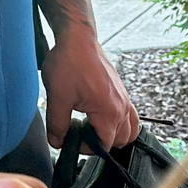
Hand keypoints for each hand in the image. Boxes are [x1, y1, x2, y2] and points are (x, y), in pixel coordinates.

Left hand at [42, 30, 140, 148]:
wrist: (78, 38)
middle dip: (102, 143)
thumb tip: (57, 142)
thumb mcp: (57, 98)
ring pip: (130, 129)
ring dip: (115, 134)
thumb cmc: (69, 63)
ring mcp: (124, 97)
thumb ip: (57, 125)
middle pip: (121, 140)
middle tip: (81, 134)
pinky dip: (120, 122)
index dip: (87, 148)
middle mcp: (122, 106)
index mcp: (109, 111)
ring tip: (93, 128)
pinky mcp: (121, 90)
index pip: (105, 145)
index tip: (72, 140)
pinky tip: (99, 116)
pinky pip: (130, 115)